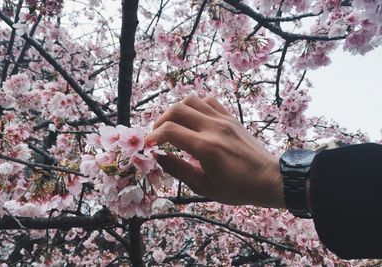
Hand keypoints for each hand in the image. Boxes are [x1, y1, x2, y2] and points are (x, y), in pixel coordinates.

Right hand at [146, 95, 284, 207]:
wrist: (269, 178)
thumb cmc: (236, 188)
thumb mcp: (203, 186)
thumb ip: (178, 169)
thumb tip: (158, 156)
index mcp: (205, 147)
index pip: (170, 130)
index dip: (153, 136)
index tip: (149, 145)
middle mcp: (213, 128)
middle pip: (177, 109)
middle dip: (160, 121)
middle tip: (158, 135)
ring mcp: (223, 119)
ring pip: (192, 100)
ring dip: (177, 111)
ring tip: (174, 125)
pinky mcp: (231, 117)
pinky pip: (209, 101)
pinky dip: (196, 106)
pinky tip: (194, 120)